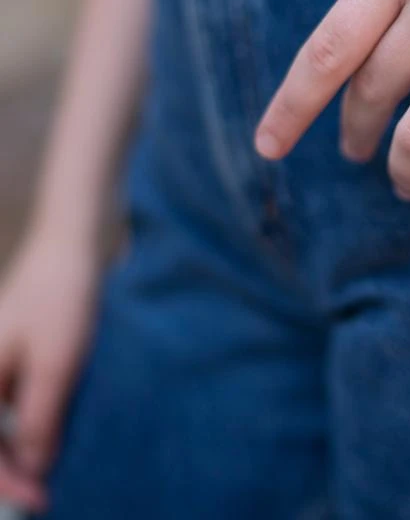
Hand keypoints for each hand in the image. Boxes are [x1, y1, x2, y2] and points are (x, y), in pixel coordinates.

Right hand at [0, 226, 98, 512]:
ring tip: (53, 465)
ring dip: (22, 445)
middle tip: (48, 491)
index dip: (7, 482)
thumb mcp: (57, 364)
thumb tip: (33, 468)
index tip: (41, 500)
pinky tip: (55, 426)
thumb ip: (40, 419)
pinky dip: (31, 418)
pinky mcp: (14, 352)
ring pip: (0, 421)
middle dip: (11, 469)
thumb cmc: (63, 298)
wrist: (73, 244)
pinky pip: (14, 399)